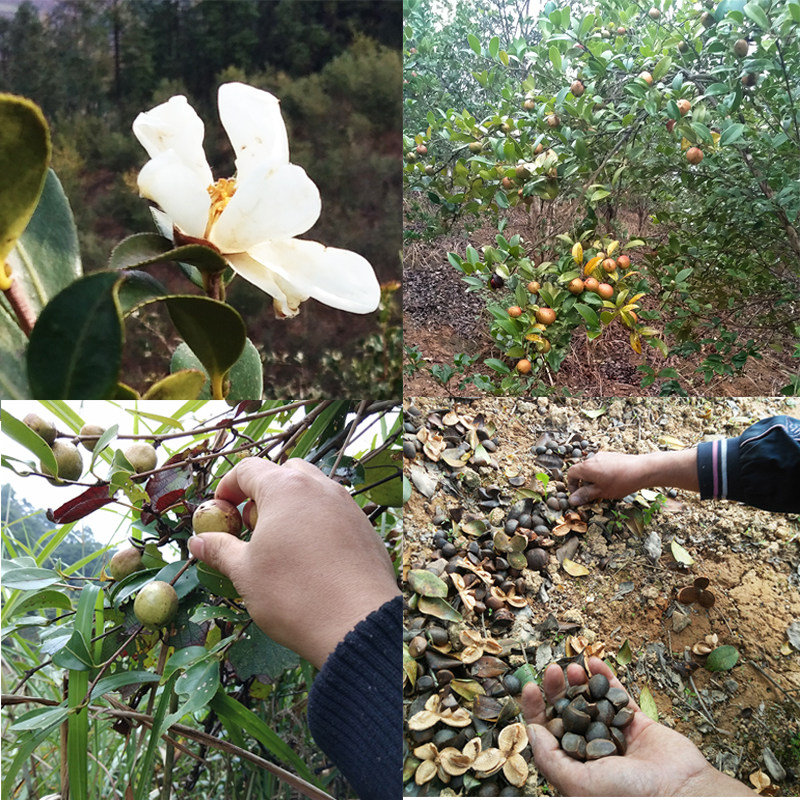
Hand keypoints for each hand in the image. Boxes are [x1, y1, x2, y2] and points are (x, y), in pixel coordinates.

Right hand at [187, 457, 398, 668]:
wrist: (357, 622)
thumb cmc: (294, 594)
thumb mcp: (245, 572)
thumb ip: (219, 549)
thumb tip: (197, 541)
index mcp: (286, 488)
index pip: (248, 469)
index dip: (227, 487)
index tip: (220, 512)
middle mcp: (320, 487)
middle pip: (284, 473)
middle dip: (263, 494)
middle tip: (251, 529)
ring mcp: (347, 505)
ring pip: (312, 492)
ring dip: (291, 509)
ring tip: (280, 546)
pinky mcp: (364, 527)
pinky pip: (334, 513)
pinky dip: (316, 524)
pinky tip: (311, 560)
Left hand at [521, 658, 753, 795]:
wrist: (681, 794)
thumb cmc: (629, 797)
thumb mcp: (578, 784)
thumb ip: (551, 759)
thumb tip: (531, 731)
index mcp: (576, 769)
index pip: (548, 734)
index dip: (536, 710)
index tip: (530, 687)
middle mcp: (594, 751)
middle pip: (568, 713)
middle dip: (557, 690)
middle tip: (552, 669)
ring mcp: (616, 735)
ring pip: (591, 701)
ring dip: (580, 681)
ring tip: (574, 665)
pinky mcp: (638, 723)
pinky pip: (618, 695)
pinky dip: (606, 677)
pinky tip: (594, 661)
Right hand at [567, 449, 698, 505]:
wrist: (642, 470)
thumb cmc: (621, 482)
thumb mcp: (600, 492)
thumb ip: (584, 495)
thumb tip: (571, 500)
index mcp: (586, 467)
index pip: (570, 473)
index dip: (571, 485)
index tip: (577, 494)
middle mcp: (592, 459)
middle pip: (581, 471)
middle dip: (583, 483)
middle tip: (591, 494)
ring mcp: (602, 456)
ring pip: (592, 468)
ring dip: (593, 479)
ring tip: (603, 488)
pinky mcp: (611, 456)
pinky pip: (601, 465)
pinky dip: (601, 473)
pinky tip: (612, 481)